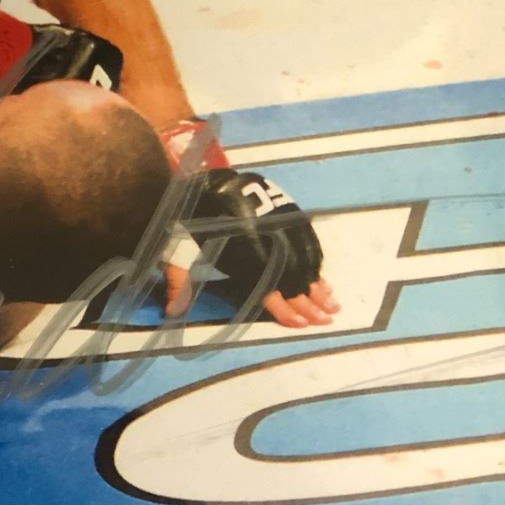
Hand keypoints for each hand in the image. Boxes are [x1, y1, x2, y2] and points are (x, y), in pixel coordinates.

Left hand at [156, 119, 340, 328]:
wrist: (208, 180)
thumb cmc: (192, 219)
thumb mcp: (179, 250)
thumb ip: (180, 282)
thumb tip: (171, 313)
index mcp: (241, 254)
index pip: (268, 289)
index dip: (285, 309)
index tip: (301, 325)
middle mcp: (267, 242)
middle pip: (293, 278)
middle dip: (310, 302)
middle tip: (326, 320)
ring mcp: (281, 227)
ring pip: (305, 261)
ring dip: (319, 285)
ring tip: (333, 305)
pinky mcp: (288, 215)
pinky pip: (308, 242)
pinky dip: (317, 262)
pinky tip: (322, 277)